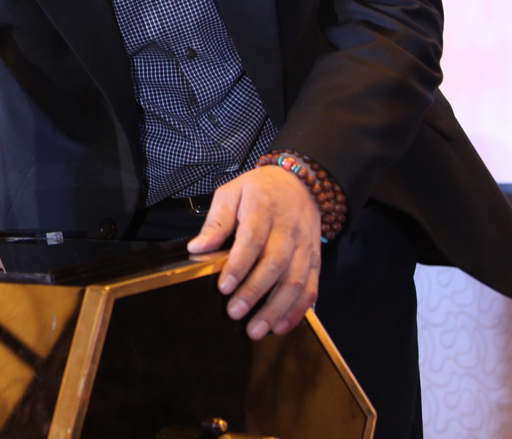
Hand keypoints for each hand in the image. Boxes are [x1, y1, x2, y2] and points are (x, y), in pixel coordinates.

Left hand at [187, 165, 320, 339]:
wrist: (299, 183)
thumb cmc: (260, 190)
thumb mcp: (232, 193)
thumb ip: (216, 221)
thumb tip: (198, 247)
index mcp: (264, 209)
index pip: (253, 239)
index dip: (239, 265)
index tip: (224, 286)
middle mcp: (288, 230)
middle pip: (275, 264)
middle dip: (255, 292)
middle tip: (235, 313)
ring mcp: (304, 247)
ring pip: (295, 281)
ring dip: (277, 309)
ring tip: (256, 329)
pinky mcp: (314, 260)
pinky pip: (310, 288)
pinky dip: (297, 311)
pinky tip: (280, 326)